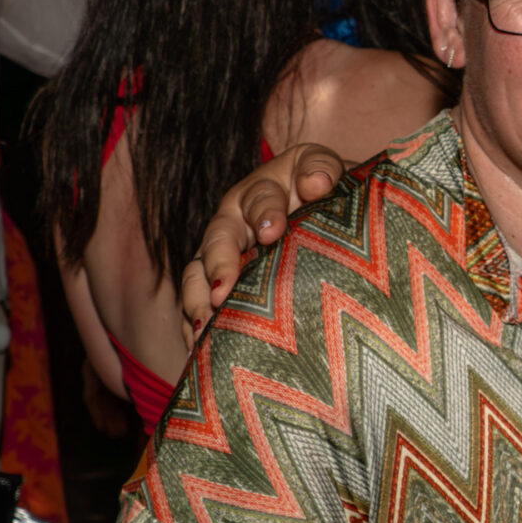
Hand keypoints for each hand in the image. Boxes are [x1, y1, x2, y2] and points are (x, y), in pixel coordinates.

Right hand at [178, 142, 347, 333]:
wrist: (326, 211)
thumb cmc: (326, 188)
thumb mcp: (325, 170)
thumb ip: (321, 170)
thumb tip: (316, 184)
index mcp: (260, 190)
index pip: (258, 198)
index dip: (265, 213)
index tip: (273, 232)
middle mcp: (234, 222)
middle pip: (217, 241)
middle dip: (219, 265)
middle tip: (224, 292)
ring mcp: (223, 256)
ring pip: (197, 276)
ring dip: (198, 302)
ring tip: (204, 329)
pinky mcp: (221, 287)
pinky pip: (199, 306)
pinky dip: (195, 328)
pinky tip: (198, 353)